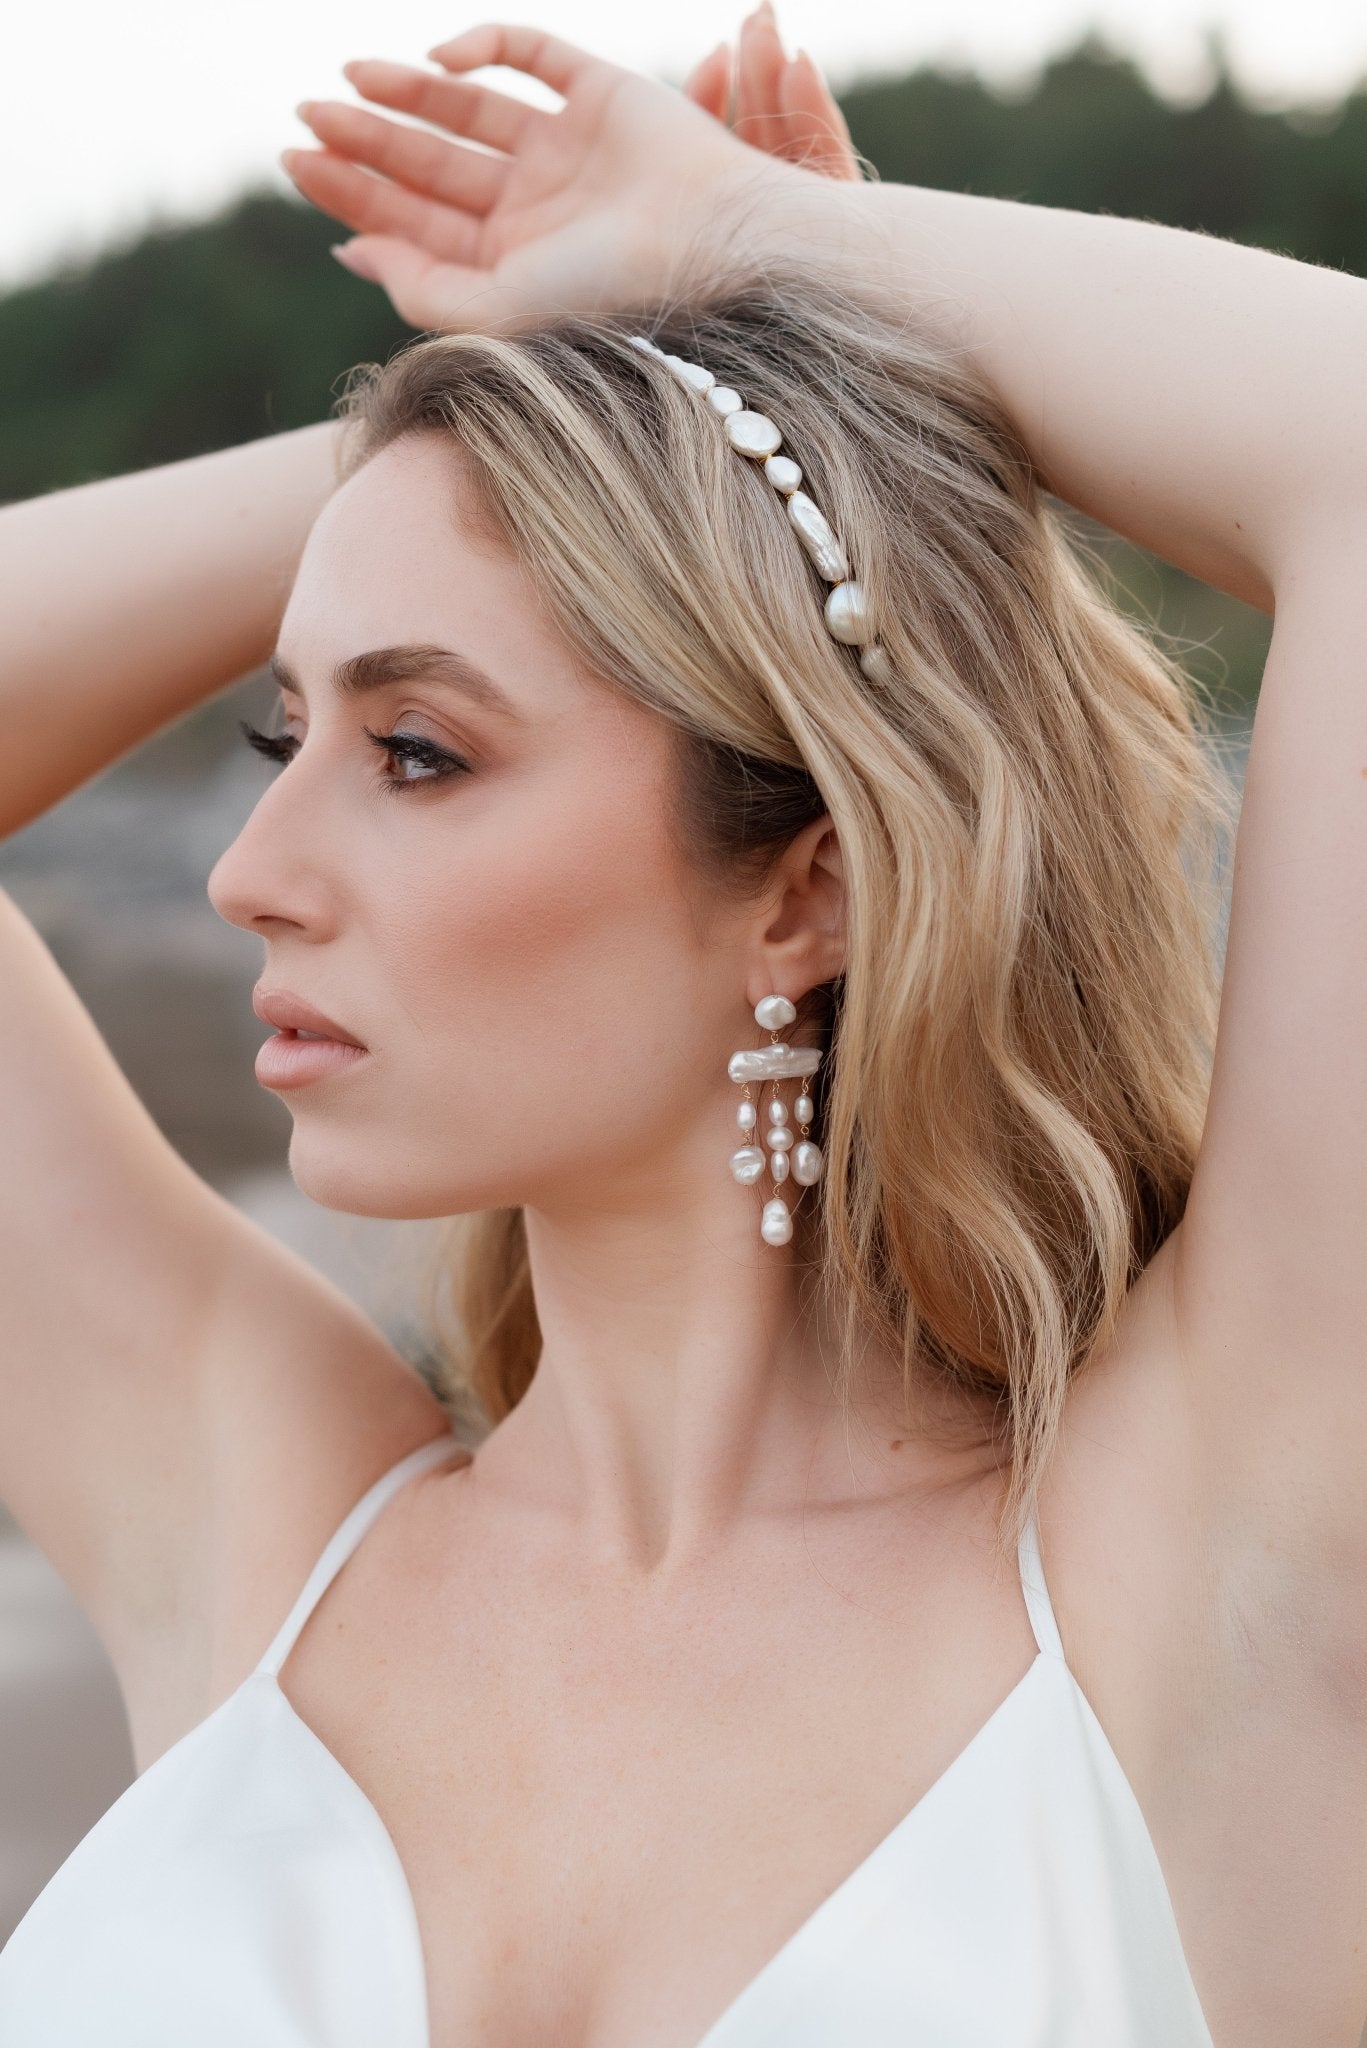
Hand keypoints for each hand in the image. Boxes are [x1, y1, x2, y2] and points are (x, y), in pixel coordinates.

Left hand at [282, 14, 854, 333]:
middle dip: (365, 140)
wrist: (714, 247)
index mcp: (512, 267)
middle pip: (430, 166)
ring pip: (467, 109)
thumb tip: (350, 247)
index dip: (352, 191)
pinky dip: (480, 46)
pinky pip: (528, 53)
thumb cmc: (611, 296)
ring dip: (406, 91)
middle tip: (301, 114)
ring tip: (347, 78)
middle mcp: (536, 208)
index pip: (415, 223)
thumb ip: (421, 287)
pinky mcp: (602, 91)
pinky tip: (437, 61)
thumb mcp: (500, 309)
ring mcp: (568, 148)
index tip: (295, 161)